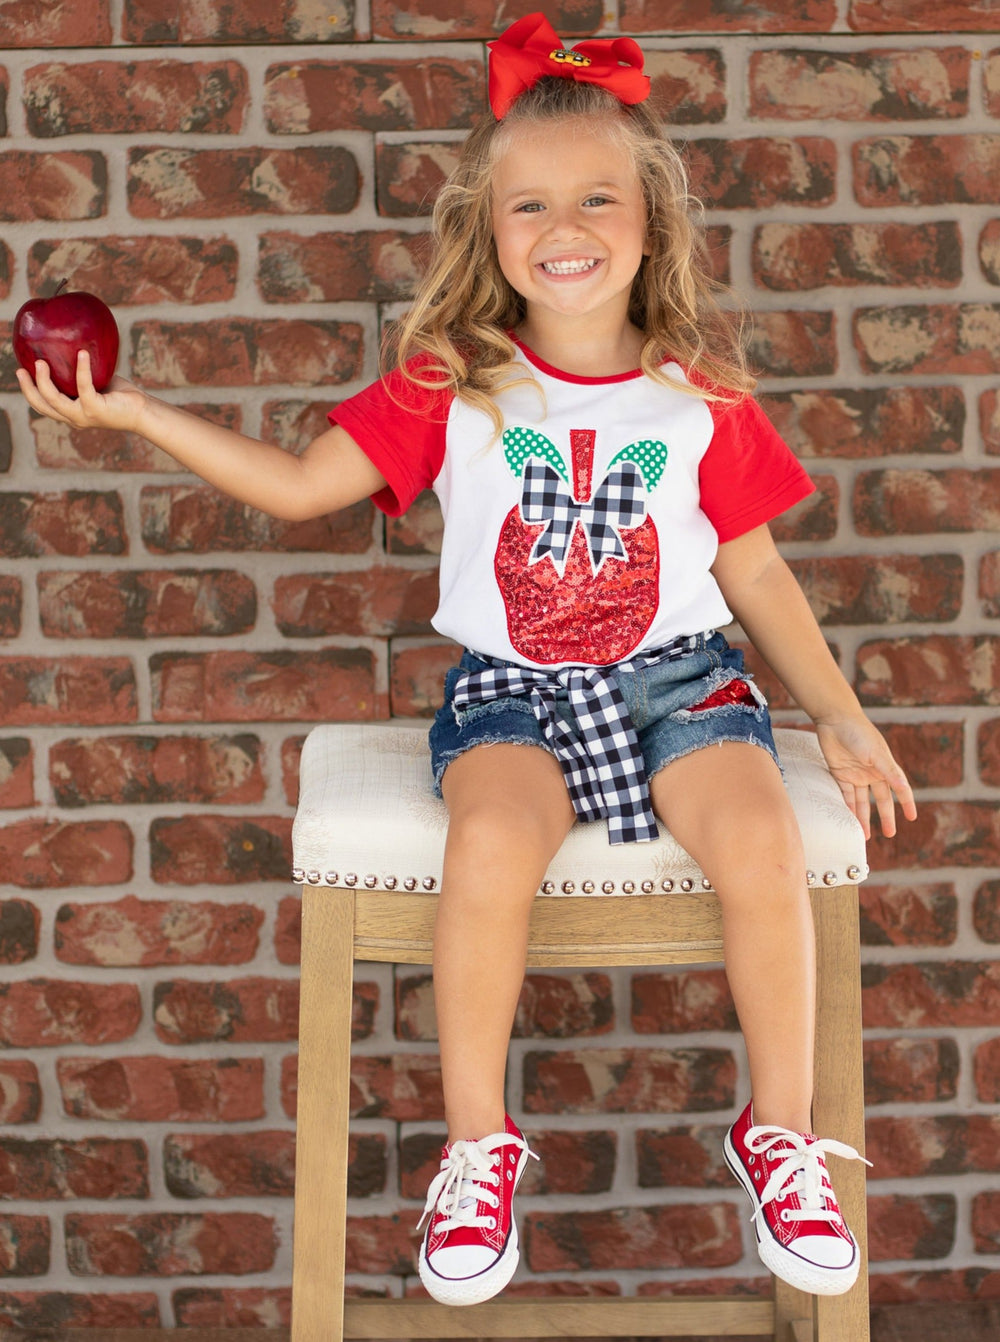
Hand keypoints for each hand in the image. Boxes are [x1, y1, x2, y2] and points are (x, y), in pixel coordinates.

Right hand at [16, 349, 146, 433]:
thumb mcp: (95, 384)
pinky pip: (83, 386)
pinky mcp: (96, 409)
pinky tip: (83, 353)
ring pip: (54, 400)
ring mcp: (83, 416)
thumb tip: (72, 347)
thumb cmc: (120, 396)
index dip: (29, 391)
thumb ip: (81, 374)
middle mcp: (74, 418)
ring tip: (40, 362)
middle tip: (20, 369)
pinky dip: (82, 368)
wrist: (143, 411)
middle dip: (28, 388)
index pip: (43, 406)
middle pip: (42, 405)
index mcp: (71, 414)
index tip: (21, 372)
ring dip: (44, 381)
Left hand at [815, 718, 916, 839]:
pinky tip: (849, 820)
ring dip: (863, 817)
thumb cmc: (859, 733)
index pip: (899, 789)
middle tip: (890, 834)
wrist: (835, 720)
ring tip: (865, 835)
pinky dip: (848, 808)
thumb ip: (889, 772)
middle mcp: (873, 773)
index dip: (906, 803)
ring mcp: (856, 774)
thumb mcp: (877, 754)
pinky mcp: (840, 774)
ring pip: (862, 801)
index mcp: (886, 767)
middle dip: (885, 817)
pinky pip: (845, 795)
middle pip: (880, 800)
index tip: (912, 817)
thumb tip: (905, 788)